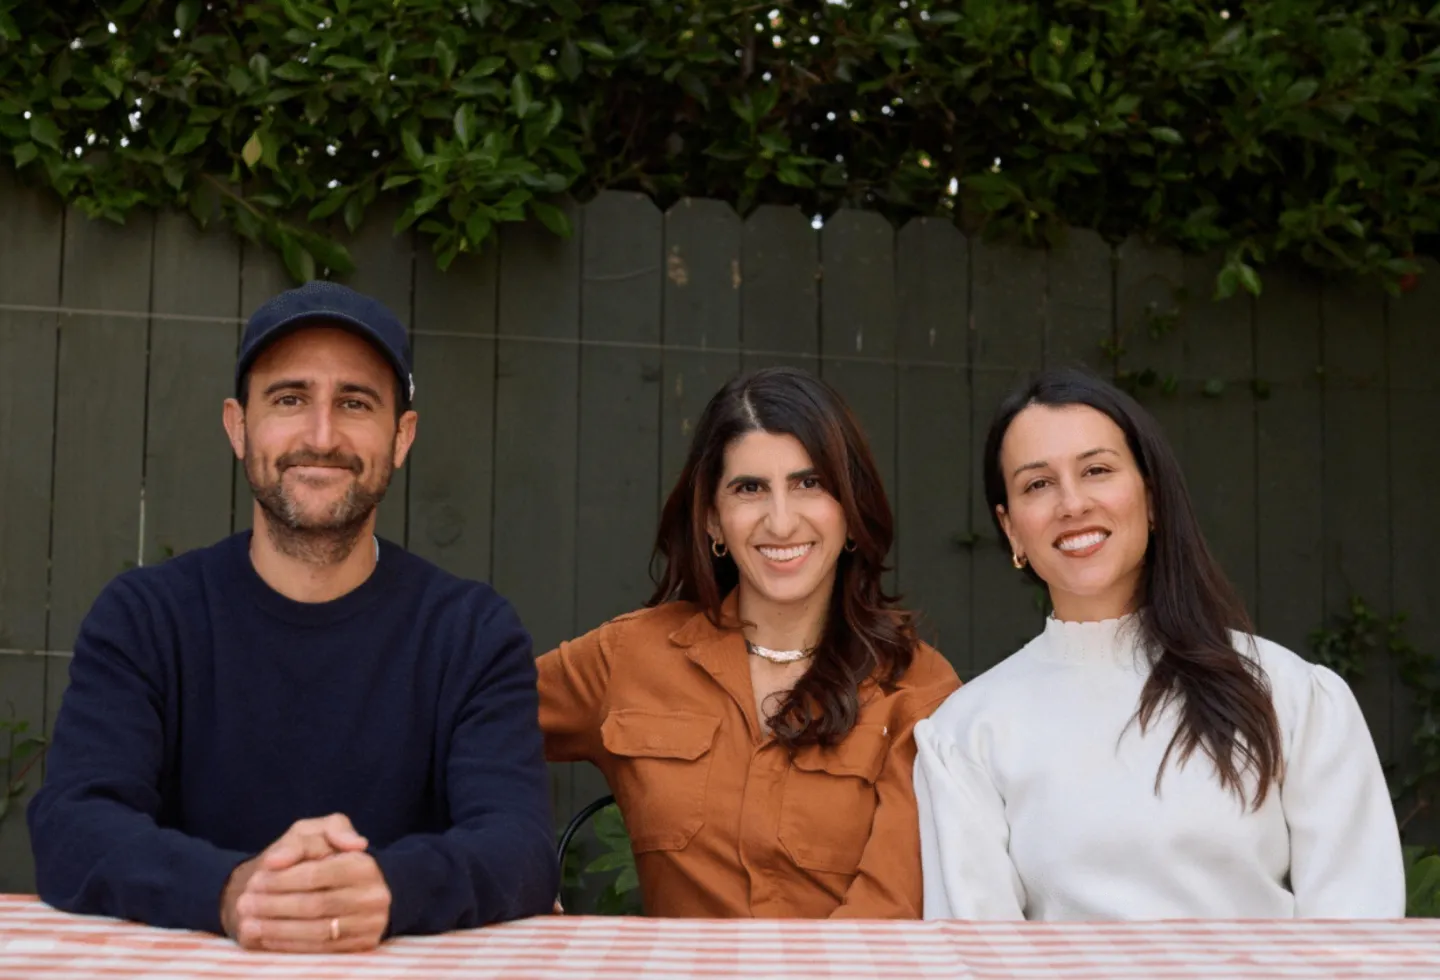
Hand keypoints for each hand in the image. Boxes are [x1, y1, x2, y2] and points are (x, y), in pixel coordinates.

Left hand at [237, 851, 392, 952]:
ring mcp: (371, 924)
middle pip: (316, 904)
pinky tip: (266, 937)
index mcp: (363, 864)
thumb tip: (277, 859)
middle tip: (245, 903)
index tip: (255, 881)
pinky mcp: (362, 946)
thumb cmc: (319, 859)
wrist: (338, 890)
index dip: (283, 879)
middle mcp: (374, 895)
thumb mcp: (312, 836)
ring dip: (277, 929)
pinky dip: (290, 945)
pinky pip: (321, 950)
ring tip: (248, 922)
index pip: (317, 874)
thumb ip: (300, 841)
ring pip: (317, 931)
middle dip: (275, 905)